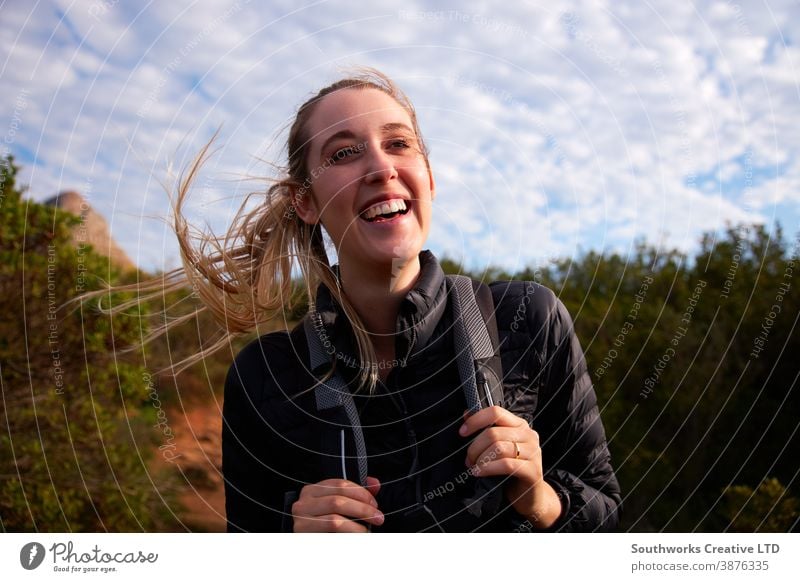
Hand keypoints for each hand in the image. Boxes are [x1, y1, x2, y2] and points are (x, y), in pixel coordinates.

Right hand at [292, 476, 383, 531]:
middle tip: (378, 518)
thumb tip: (375, 484)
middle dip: (362, 509)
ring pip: (334, 521)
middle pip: (337, 502)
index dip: (361, 493)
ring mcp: (301, 522)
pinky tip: (355, 539)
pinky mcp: (304, 539)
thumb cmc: (324, 521)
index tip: (374, 504)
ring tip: (367, 531)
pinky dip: (347, 538)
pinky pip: (330, 538)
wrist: (308, 542)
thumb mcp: (337, 502)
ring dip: (356, 527)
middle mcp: (303, 504)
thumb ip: (356, 492)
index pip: (340, 485)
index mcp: (311, 491)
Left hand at [460, 406, 561, 528]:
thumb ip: (485, 429)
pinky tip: (479, 473)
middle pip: (493, 433)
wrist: (530, 496)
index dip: (476, 420)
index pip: (496, 412)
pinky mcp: (533, 471)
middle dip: (475, 447)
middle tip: (468, 460)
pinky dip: (488, 468)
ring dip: (480, 459)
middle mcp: (529, 435)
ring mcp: (534, 453)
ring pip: (499, 448)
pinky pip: (506, 464)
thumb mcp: (498, 447)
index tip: (462, 432)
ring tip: (474, 467)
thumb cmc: (510, 470)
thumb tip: (466, 414)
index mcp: (520, 425)